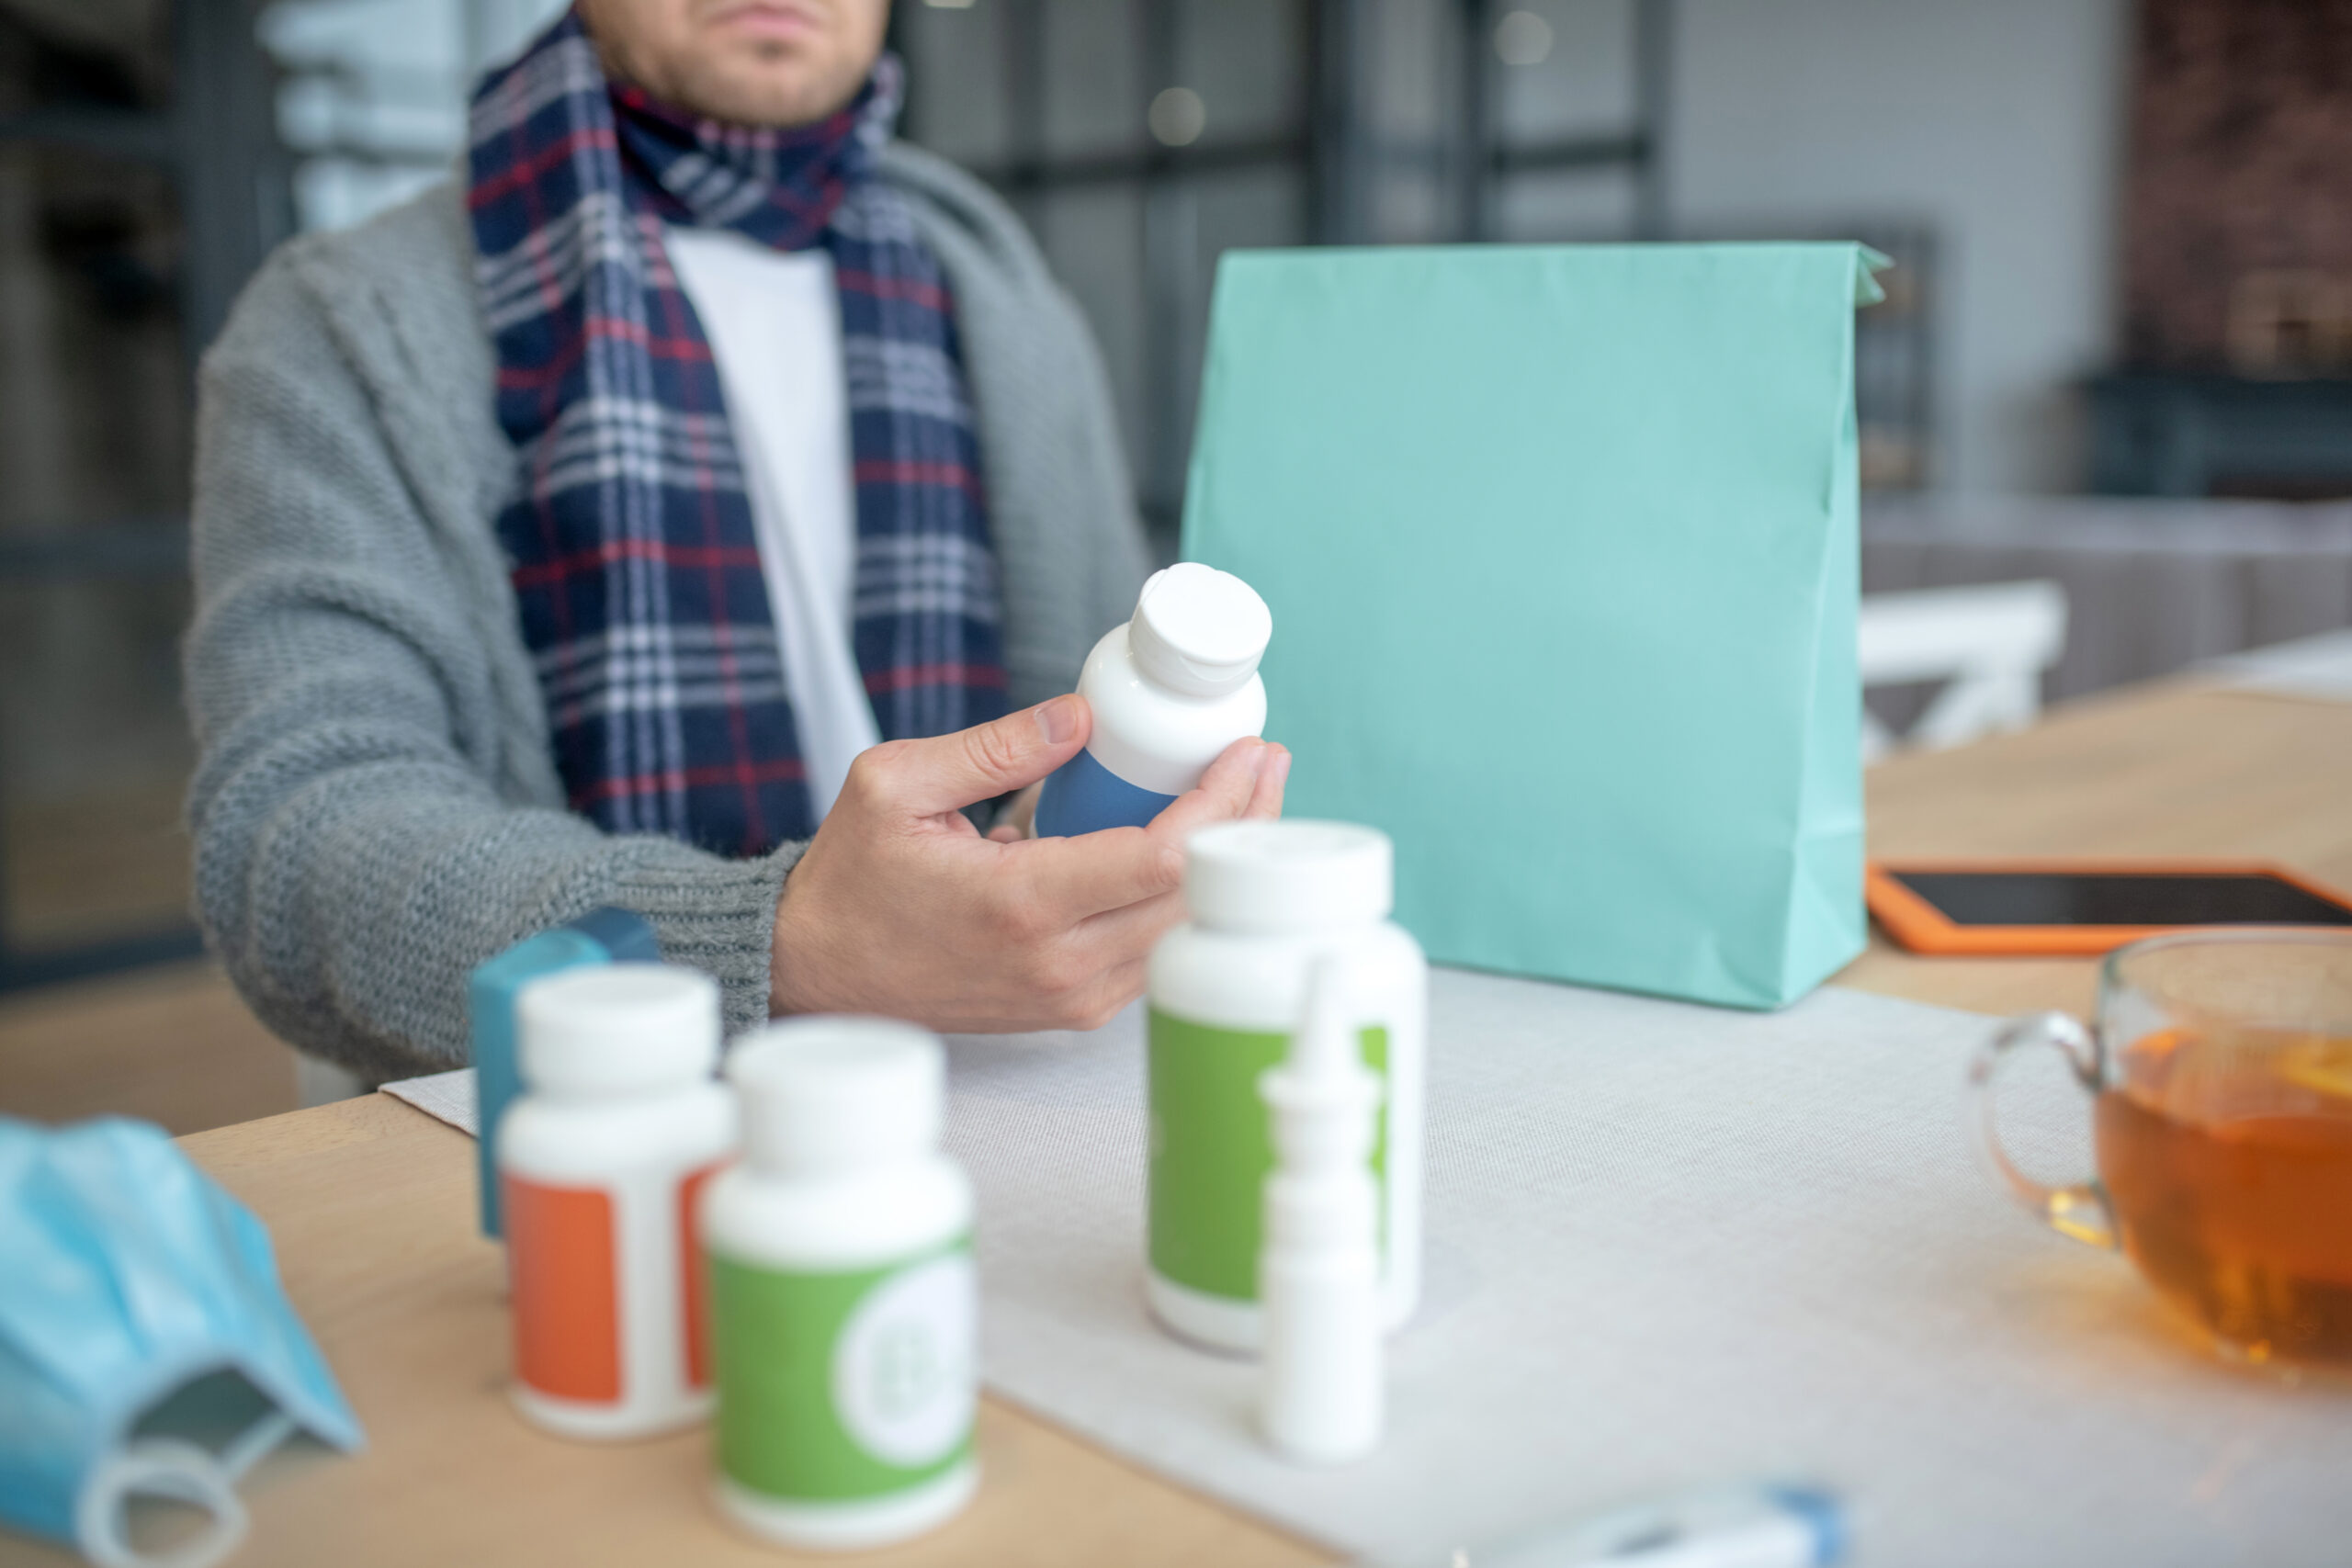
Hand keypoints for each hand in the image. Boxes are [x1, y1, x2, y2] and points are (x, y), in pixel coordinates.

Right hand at [770, 695, 1288, 1032]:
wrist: (819, 971)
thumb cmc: (852, 879)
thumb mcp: (894, 786)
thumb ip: (993, 747)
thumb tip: (1083, 714)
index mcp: (1020, 904)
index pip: (1160, 860)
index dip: (1220, 803)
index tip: (1247, 753)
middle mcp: (1058, 962)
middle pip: (1193, 898)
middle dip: (1245, 826)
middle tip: (1265, 764)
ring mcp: (1071, 996)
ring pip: (1185, 933)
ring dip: (1224, 865)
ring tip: (1246, 798)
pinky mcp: (1073, 1008)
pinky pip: (1156, 954)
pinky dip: (1188, 901)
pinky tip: (1199, 849)